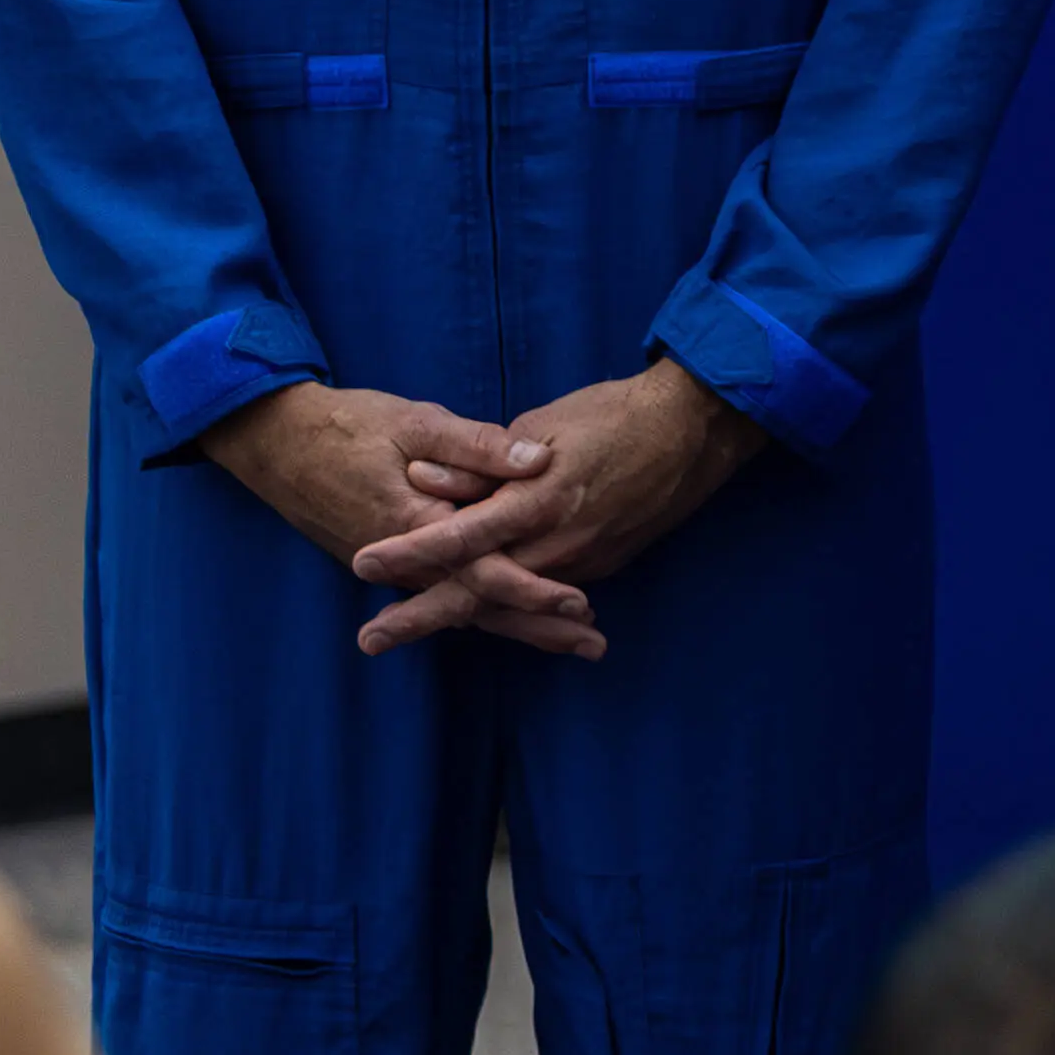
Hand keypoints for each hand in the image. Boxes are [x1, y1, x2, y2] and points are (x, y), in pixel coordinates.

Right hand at [201, 385, 596, 660]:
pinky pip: (442, 594)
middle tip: (593, 647)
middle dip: (538, 626)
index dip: (531, 588)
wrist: (276, 443)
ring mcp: (395, 567)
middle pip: (480, 604)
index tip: (578, 602)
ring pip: (463, 606)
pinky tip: (515, 619)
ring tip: (570, 640)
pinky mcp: (389, 563)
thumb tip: (538, 460)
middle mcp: (405, 561)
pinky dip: (481, 609)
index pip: (481, 570)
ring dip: (517, 623)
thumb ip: (476, 446)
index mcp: (417, 525)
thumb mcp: (415, 423)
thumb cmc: (347, 426)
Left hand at [337, 364, 759, 654]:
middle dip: (420, 617)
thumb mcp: (542, 423)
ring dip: (457, 616)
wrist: (693, 430)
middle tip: (369, 640)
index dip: (409, 553)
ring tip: (405, 630)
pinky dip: (503, 605)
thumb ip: (482, 461)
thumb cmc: (613, 414)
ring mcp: (582, 562)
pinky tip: (473, 613)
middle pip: (477, 591)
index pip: (460, 537)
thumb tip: (425, 480)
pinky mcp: (600, 565)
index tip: (361, 565)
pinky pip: (541, 590)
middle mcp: (558, 543)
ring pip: (508, 600)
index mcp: (539, 500)